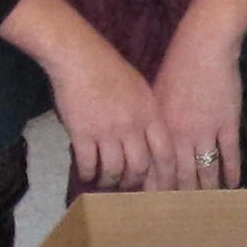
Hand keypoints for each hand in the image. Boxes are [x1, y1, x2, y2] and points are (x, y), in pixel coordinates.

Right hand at [44, 31, 168, 191]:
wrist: (79, 57)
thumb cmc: (111, 69)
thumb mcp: (141, 89)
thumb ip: (148, 115)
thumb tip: (152, 140)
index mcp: (150, 114)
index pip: (165, 153)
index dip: (166, 175)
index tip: (164, 188)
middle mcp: (132, 126)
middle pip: (140, 167)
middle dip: (136, 183)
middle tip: (130, 188)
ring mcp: (107, 131)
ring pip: (114, 170)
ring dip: (111, 181)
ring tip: (107, 183)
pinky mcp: (82, 133)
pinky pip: (88, 164)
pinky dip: (88, 174)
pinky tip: (87, 175)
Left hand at [147, 0, 246, 191]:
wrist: (204, 47)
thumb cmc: (177, 67)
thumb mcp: (156, 95)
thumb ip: (155, 123)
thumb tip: (149, 145)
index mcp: (160, 128)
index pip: (157, 167)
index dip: (158, 187)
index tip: (157, 205)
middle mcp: (181, 135)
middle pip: (180, 174)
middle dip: (181, 196)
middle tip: (183, 215)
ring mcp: (206, 131)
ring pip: (205, 169)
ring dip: (207, 190)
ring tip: (208, 205)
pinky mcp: (228, 124)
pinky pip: (230, 155)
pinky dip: (231, 172)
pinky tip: (233, 185)